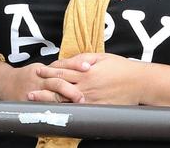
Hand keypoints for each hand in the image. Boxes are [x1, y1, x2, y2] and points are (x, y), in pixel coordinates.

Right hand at [0, 62, 83, 102]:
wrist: (4, 83)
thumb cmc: (26, 76)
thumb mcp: (39, 68)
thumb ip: (55, 70)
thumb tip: (75, 67)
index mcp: (43, 70)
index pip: (62, 67)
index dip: (75, 66)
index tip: (88, 67)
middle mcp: (39, 79)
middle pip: (57, 82)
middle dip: (71, 89)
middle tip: (83, 96)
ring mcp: (34, 92)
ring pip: (51, 95)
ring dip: (64, 99)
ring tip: (77, 104)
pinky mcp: (29, 103)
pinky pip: (43, 106)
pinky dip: (53, 109)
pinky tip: (62, 112)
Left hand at [29, 53, 144, 104]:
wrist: (139, 83)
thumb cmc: (121, 68)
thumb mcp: (101, 56)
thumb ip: (83, 58)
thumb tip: (71, 61)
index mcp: (86, 71)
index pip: (62, 70)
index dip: (48, 71)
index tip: (38, 71)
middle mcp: (86, 86)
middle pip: (59, 87)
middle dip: (44, 88)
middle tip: (30, 91)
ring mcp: (91, 99)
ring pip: (66, 100)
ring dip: (50, 101)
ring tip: (38, 103)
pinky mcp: (97, 109)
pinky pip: (79, 111)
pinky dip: (67, 111)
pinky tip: (58, 113)